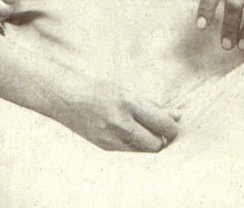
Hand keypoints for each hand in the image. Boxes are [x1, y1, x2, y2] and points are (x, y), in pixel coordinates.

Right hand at [50, 71, 180, 152]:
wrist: (65, 96)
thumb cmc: (99, 89)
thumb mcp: (126, 91)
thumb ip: (151, 105)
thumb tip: (178, 116)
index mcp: (127, 102)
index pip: (162, 124)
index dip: (172, 127)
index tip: (172, 123)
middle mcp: (119, 121)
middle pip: (156, 143)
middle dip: (163, 139)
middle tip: (161, 131)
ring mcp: (110, 137)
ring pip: (144, 151)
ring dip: (150, 144)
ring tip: (146, 131)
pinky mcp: (104, 146)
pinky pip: (130, 152)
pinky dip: (136, 146)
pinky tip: (131, 134)